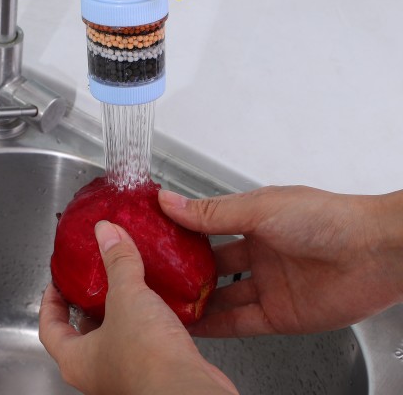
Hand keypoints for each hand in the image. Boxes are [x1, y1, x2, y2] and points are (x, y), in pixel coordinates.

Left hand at [39, 220, 237, 394]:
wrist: (189, 390)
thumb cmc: (147, 356)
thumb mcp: (127, 297)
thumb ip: (117, 262)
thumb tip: (105, 231)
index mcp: (77, 359)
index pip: (49, 329)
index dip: (49, 303)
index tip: (56, 283)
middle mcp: (97, 371)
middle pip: (81, 333)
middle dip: (88, 304)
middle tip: (94, 278)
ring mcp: (125, 372)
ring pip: (115, 335)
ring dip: (120, 310)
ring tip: (128, 282)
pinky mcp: (152, 369)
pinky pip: (143, 339)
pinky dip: (147, 319)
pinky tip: (159, 301)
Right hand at [159, 186, 402, 337]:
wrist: (374, 253)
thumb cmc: (325, 219)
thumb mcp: (259, 208)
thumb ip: (212, 212)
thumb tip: (170, 201)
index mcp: (254, 220)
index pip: (208, 226)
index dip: (181, 231)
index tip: (153, 235)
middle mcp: (260, 252)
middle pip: (213, 264)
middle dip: (185, 270)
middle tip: (154, 275)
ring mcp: (269, 284)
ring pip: (223, 296)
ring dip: (198, 301)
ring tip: (165, 303)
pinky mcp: (279, 314)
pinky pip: (241, 322)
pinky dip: (217, 326)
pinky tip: (196, 326)